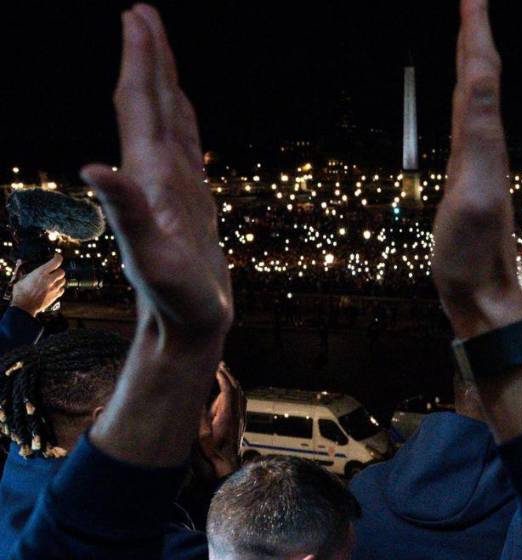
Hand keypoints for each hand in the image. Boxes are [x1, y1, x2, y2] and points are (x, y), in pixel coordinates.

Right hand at [11, 255, 64, 316]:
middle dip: (58, 270)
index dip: (58, 257)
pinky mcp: (56, 296)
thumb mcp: (19, 279)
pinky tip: (53, 288)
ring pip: (63, 280)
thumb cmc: (21, 294)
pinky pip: (62, 289)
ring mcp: (54, 288)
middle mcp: (49, 280)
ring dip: (59, 279)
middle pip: (62, 271)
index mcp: (41, 273)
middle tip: (53, 271)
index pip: (56, 262)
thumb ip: (21, 270)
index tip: (56, 256)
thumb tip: (20, 262)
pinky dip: (59, 288)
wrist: (24, 307)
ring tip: (52, 280)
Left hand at [80, 5, 231, 342]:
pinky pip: (187, 147)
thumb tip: (92, 167)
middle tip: (143, 13)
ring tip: (159, 51)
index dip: (139, 61)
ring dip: (162, 83)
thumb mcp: (150, 258)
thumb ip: (124, 212)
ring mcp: (173, 187)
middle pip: (150, 104)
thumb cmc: (173, 298)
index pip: (140, 106)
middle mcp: (156, 175)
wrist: (186, 325)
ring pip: (167, 121)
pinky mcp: (189, 201)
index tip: (137, 16)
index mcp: (148, 177)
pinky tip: (182, 113)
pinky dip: (183, 120)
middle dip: (147, 58)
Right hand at [197, 363, 245, 478]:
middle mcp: (237, 414)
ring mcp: (241, 418)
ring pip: (240, 394)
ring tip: (224, 373)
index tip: (215, 367)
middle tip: (220, 364)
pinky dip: (235, 391)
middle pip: (236, 389)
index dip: (222, 377)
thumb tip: (198, 400)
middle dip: (228, 375)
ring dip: (233, 382)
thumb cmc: (212, 454)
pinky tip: (230, 390)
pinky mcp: (241, 422)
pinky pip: (241, 401)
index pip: (228, 390)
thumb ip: (200, 418)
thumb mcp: (201, 437)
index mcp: (227, 415)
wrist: (226, 467)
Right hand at [432, 0, 521, 338]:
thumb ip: (480, 140)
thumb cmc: (472, 258)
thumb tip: (482, 84)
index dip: (477, 28)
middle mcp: (486, 143)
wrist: (484, 297)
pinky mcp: (469, 174)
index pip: (482, 70)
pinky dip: (465, 89)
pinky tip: (463, 91)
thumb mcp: (472, 196)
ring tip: (467, 26)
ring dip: (473, 53)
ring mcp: (479, 159)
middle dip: (476, 29)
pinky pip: (469, 117)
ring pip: (478, 92)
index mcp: (485, 141)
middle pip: (483, 73)